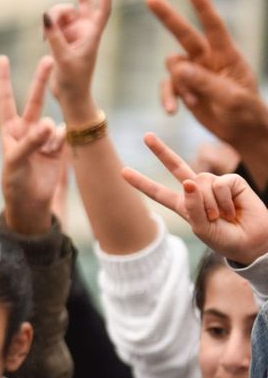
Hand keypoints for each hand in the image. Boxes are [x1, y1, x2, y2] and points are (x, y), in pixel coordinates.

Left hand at [0, 55, 67, 234]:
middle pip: (34, 100)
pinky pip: (63, 136)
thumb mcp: (16, 161)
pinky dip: (59, 143)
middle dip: (41, 80)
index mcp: (8, 130)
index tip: (1, 57)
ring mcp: (43, 138)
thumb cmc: (14, 182)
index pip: (5, 99)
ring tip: (45, 149)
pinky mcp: (57, 148)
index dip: (4, 79)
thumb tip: (50, 124)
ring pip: (52, 122)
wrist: (30, 203)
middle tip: (49, 59)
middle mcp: (25, 130)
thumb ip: (31, 142)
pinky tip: (52, 153)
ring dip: (51, 132)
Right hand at [41, 0, 112, 118]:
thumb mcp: (63, 59)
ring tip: (45, 36)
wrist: (70, 97)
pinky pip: (51, 24)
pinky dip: (46, 28)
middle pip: (82, 1)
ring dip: (52, 19)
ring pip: (60, 13)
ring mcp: (72, 33)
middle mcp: (84, 30)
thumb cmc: (74, 81)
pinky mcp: (61, 38)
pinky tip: (43, 41)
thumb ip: (54, 36)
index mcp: (93, 34)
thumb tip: (44, 15)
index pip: (102, 8)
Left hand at [123, 133, 267, 263]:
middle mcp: (196, 190)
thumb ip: (192, 207)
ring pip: (199, 183)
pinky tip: (233, 210)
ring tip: (222, 217)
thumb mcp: (201, 228)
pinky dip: (224, 201)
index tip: (124, 172)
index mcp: (183, 204)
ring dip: (210, 205)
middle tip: (146, 136)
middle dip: (161, 151)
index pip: (158, 192)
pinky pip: (219, 184)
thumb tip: (188, 182)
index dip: (142, 183)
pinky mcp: (231, 181)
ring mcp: (213, 184)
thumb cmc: (225, 238)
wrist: (252, 241)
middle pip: (176, 166)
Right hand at [150, 0, 267, 150]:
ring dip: (178, 85)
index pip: (214, 27)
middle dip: (167, 16)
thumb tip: (179, 68)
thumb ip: (206, 82)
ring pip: (172, 66)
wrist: (242, 134)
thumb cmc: (246, 114)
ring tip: (193, 103)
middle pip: (184, 34)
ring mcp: (195, 74)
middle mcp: (208, 60)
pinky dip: (168, 98)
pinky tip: (174, 111)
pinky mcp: (185, 89)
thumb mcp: (232, 99)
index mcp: (227, 57)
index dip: (203, 8)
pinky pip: (167, 87)